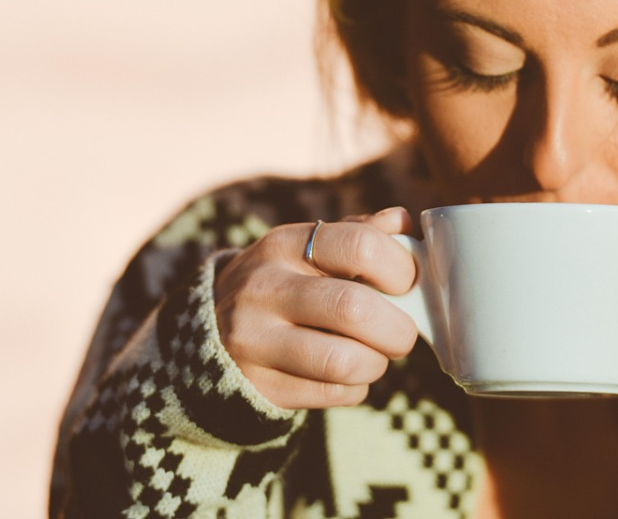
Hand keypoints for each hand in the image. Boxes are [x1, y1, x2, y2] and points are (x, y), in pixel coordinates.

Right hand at [213, 207, 418, 409]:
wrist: (210, 330)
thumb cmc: (284, 282)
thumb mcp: (309, 247)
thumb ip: (359, 233)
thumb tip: (404, 223)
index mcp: (285, 244)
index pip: (360, 245)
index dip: (400, 268)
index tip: (407, 284)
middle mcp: (264, 288)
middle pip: (353, 308)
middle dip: (397, 328)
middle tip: (401, 332)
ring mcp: (254, 340)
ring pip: (343, 361)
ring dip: (376, 363)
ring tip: (373, 355)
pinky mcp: (256, 385)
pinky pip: (330, 394)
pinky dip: (354, 388)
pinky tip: (347, 374)